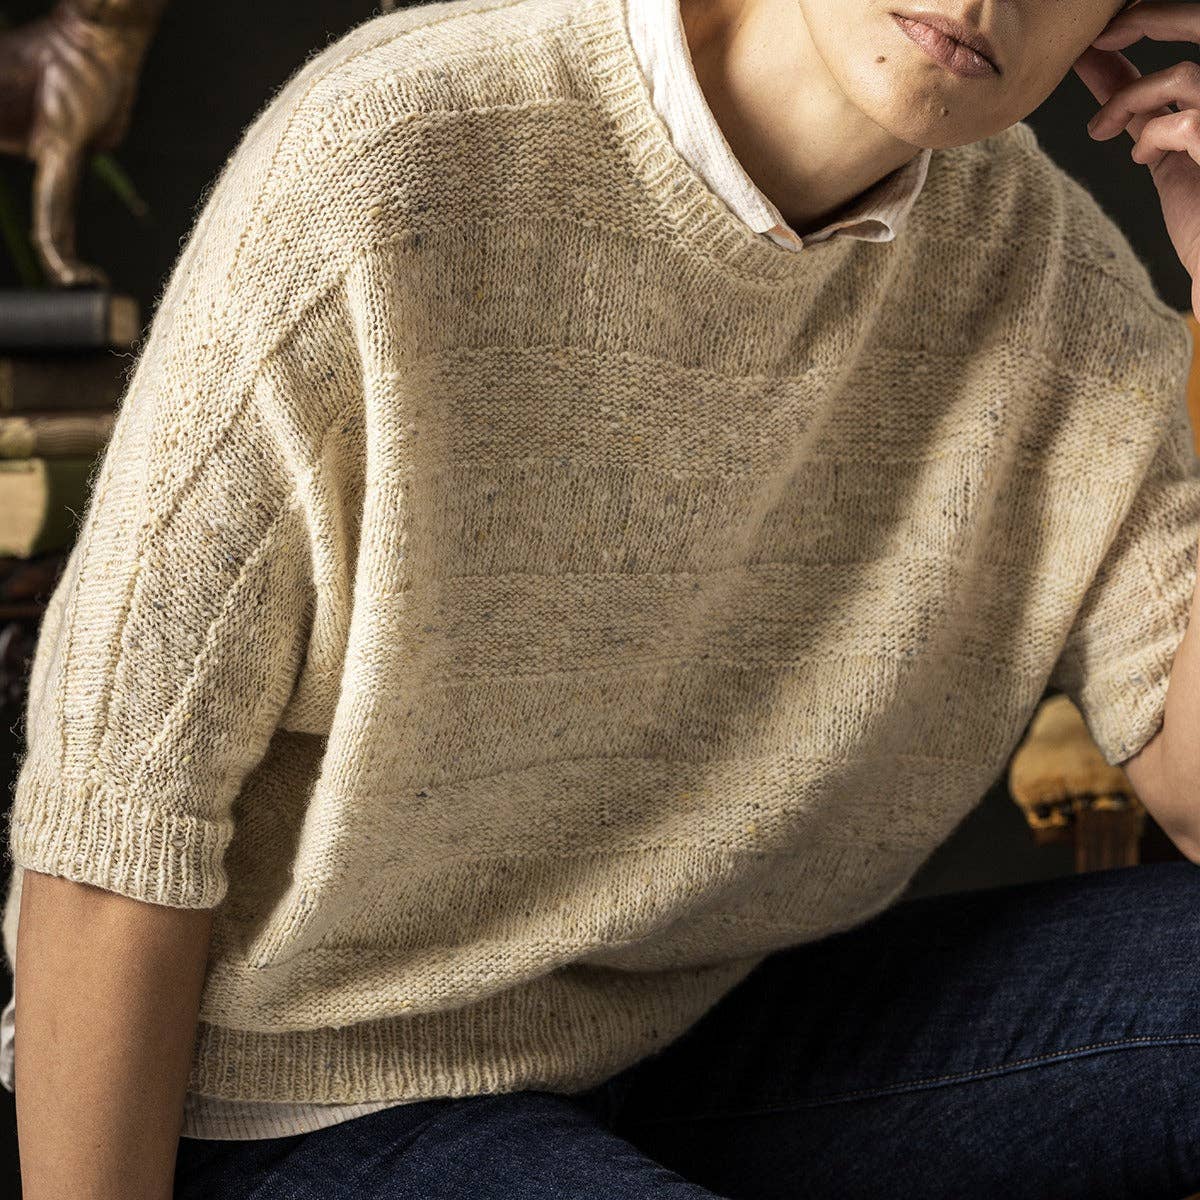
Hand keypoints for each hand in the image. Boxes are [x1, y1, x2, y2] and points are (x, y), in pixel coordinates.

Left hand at [1074, 1, 1199, 317]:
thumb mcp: (1169, 150)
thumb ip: (1143, 111)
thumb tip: (1102, 69)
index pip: (1197, 33)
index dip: (1154, 19)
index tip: (1103, 36)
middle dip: (1148, 21)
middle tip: (1096, 39)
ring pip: (1183, 74)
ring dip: (1130, 97)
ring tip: (1101, 129)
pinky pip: (1185, 121)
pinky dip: (1152, 135)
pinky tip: (1141, 158)